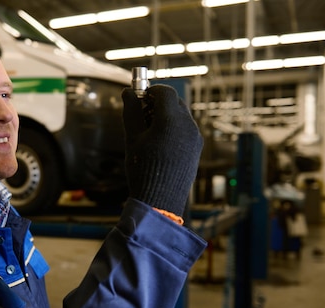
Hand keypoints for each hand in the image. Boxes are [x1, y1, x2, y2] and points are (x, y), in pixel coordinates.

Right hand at [122, 84, 202, 216]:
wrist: (160, 200)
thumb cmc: (142, 169)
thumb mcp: (132, 138)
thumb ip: (131, 112)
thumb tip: (127, 92)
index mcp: (170, 120)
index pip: (164, 92)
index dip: (150, 90)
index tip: (139, 97)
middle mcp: (187, 125)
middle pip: (175, 101)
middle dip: (158, 103)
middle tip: (141, 115)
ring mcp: (195, 137)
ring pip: (181, 115)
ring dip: (166, 116)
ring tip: (149, 133)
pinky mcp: (197, 147)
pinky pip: (186, 129)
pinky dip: (174, 128)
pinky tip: (160, 144)